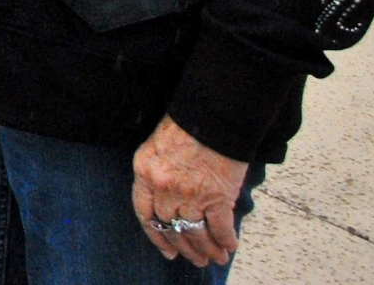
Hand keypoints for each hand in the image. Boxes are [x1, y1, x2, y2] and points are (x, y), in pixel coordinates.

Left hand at [132, 116, 247, 267]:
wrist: (211, 114)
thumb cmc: (185, 125)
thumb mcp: (156, 147)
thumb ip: (158, 174)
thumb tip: (170, 201)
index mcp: (144, 172)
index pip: (145, 214)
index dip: (157, 236)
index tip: (167, 250)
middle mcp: (163, 187)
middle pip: (171, 227)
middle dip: (184, 247)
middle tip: (195, 259)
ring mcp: (190, 194)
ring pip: (195, 232)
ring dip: (206, 249)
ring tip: (214, 258)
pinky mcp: (217, 196)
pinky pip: (220, 227)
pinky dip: (226, 240)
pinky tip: (230, 247)